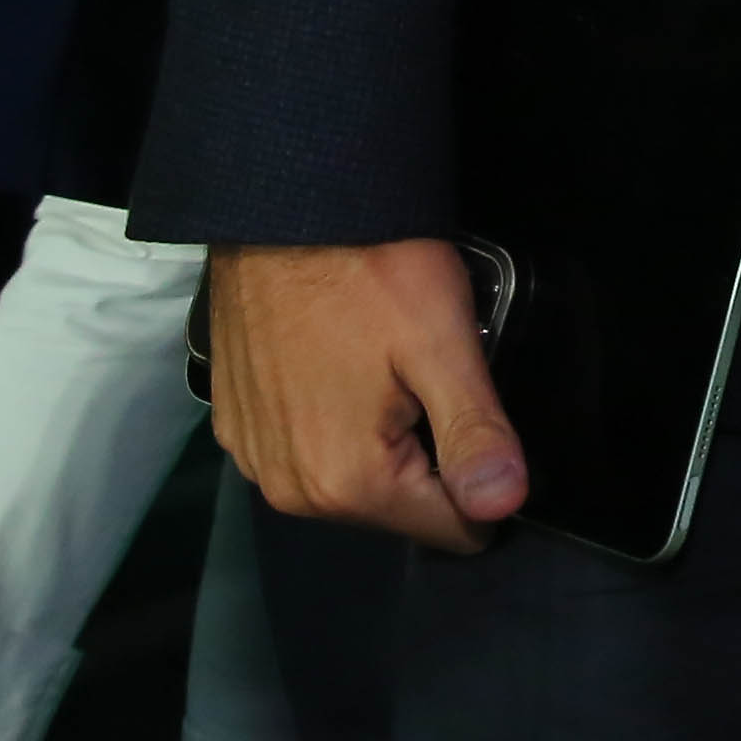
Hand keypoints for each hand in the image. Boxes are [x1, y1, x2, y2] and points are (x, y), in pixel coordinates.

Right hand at [201, 240, 525, 552]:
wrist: (280, 212)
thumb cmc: (371, 271)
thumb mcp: (444, 345)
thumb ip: (474, 433)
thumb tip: (504, 505)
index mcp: (346, 482)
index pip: (449, 528)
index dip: (485, 483)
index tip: (486, 425)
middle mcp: (289, 490)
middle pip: (398, 507)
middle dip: (432, 457)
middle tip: (437, 380)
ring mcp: (255, 458)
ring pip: (353, 481)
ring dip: (385, 440)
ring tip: (393, 369)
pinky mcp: (236, 426)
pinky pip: (307, 451)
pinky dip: (336, 423)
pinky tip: (348, 370)